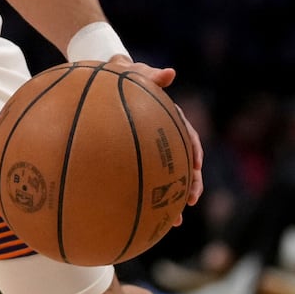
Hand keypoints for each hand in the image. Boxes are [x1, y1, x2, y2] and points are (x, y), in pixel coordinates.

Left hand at [110, 58, 204, 222]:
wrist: (98, 81)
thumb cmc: (118, 75)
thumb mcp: (132, 72)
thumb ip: (149, 74)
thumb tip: (170, 72)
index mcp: (167, 116)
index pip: (188, 135)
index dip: (194, 150)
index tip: (196, 165)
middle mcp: (162, 134)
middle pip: (182, 162)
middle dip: (190, 183)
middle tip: (190, 200)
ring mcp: (148, 147)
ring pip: (166, 176)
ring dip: (172, 198)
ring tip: (175, 221)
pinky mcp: (131, 156)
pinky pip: (141, 178)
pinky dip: (145, 196)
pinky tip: (142, 216)